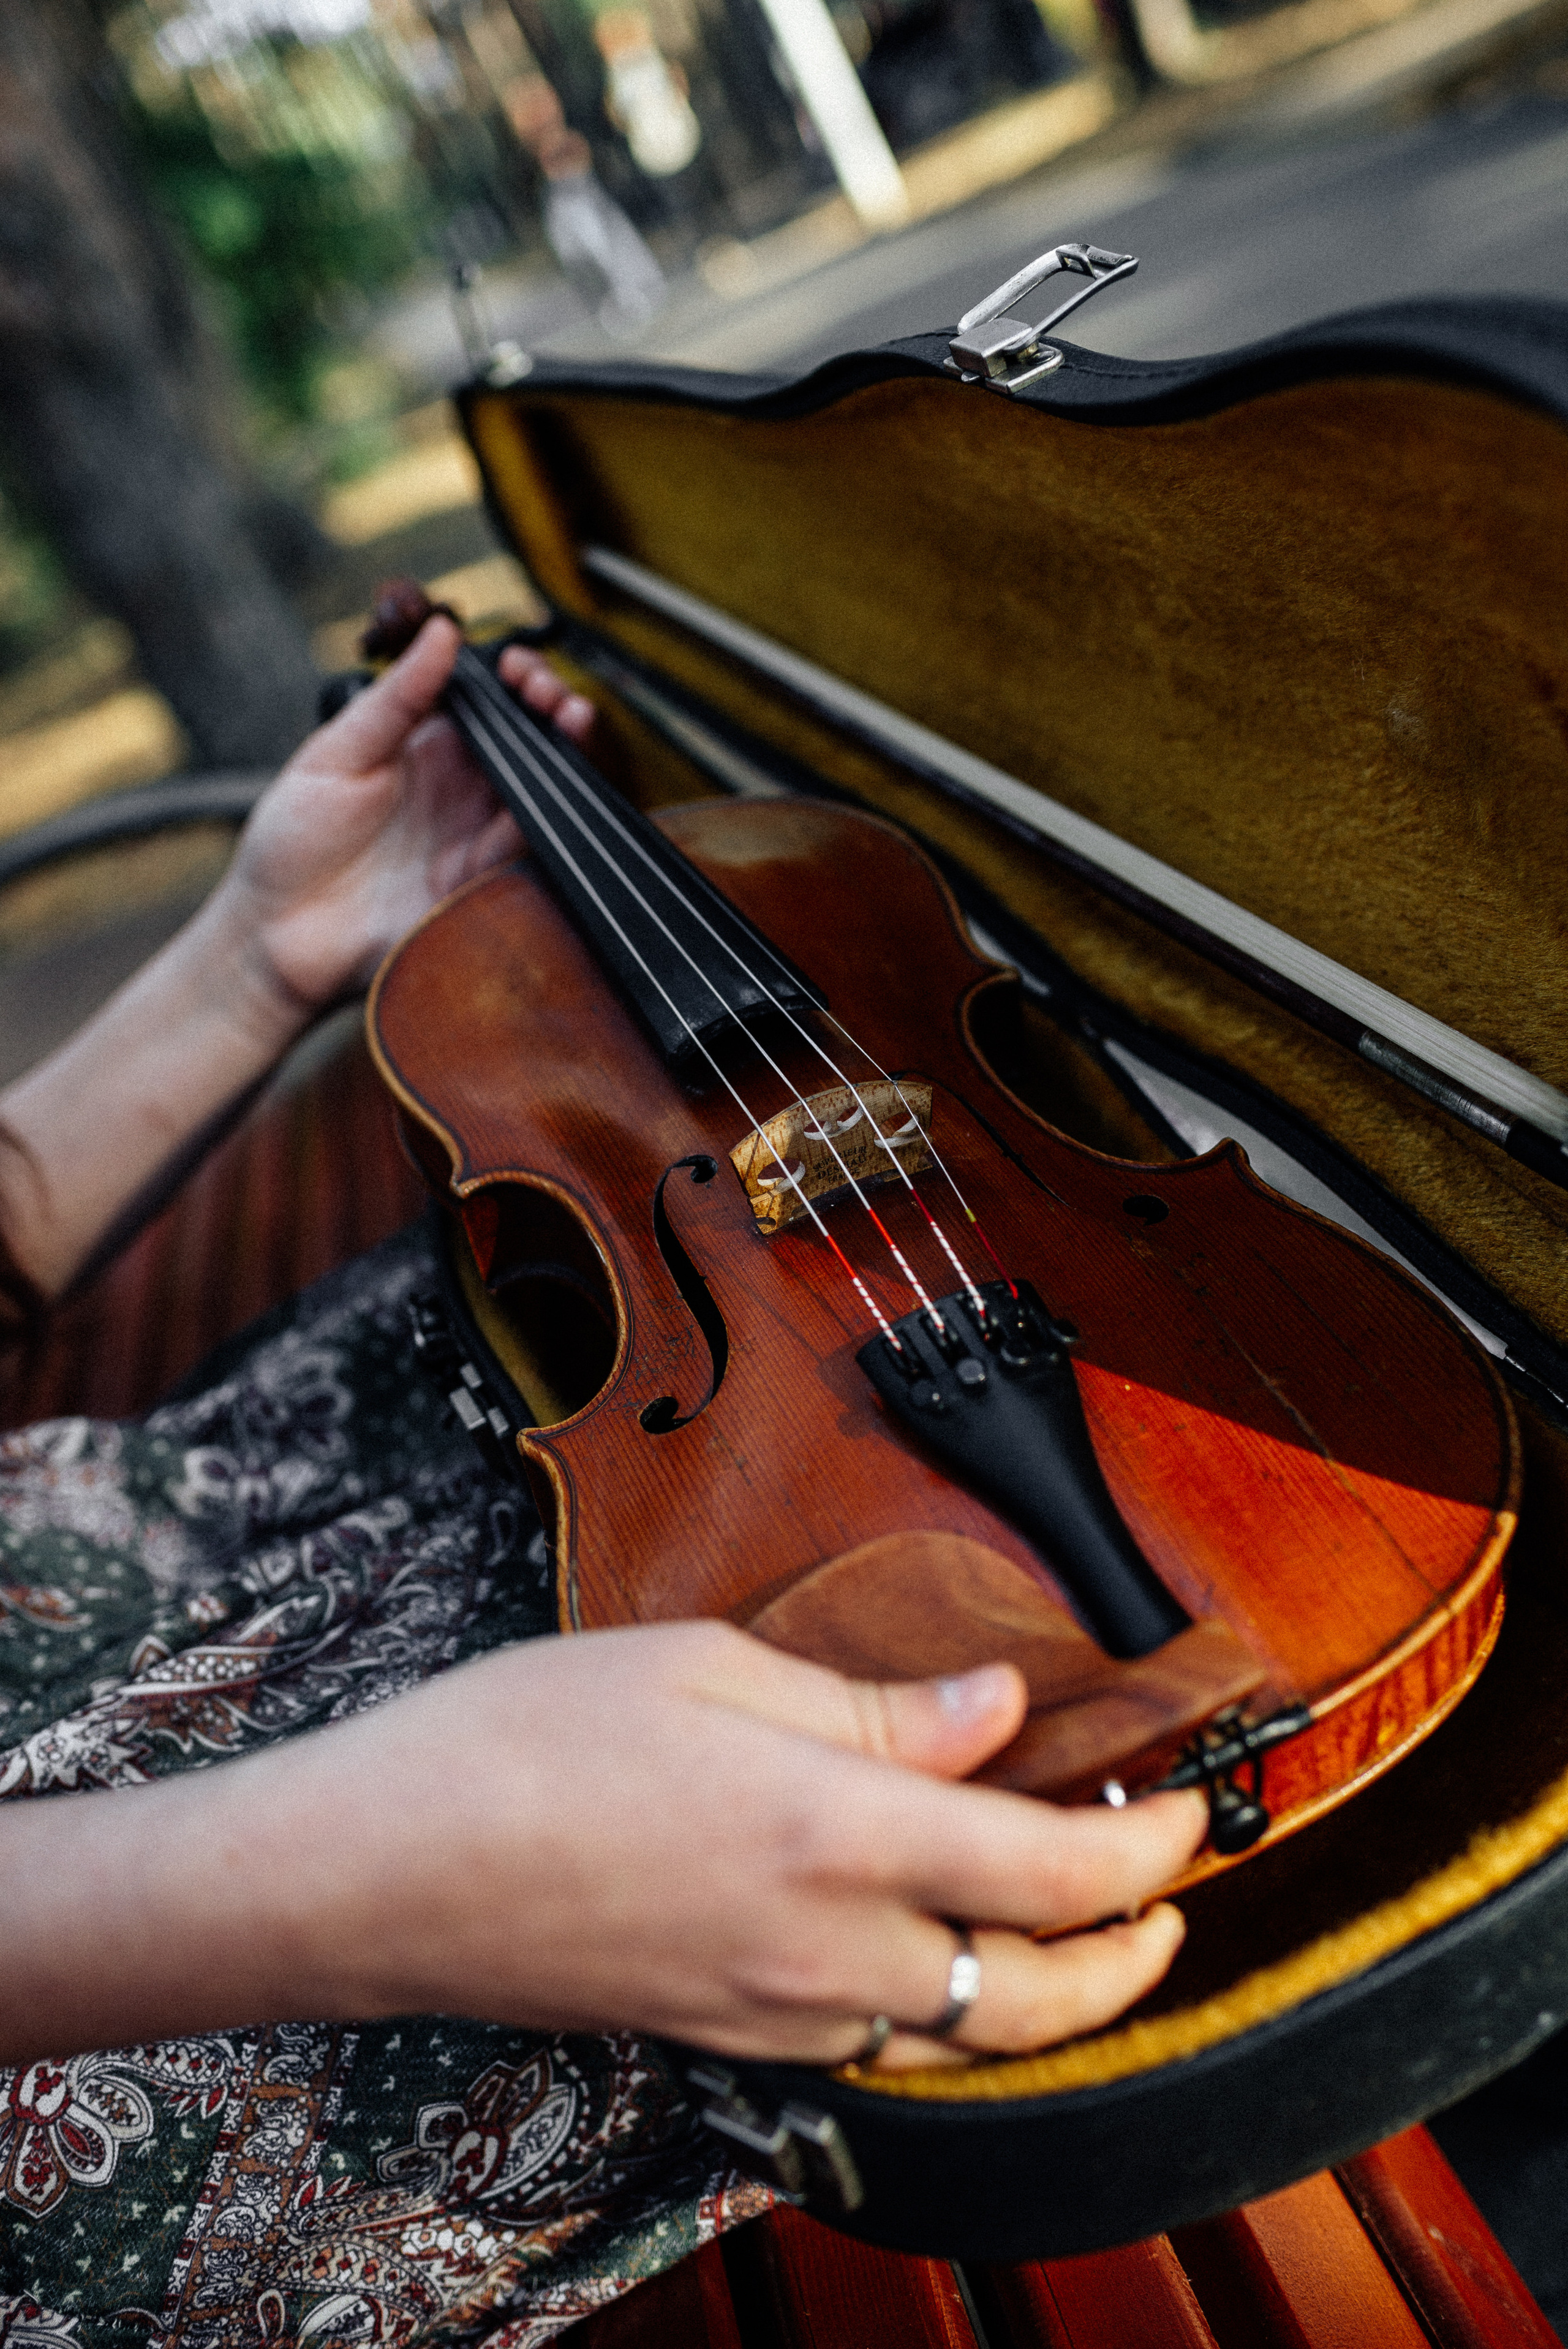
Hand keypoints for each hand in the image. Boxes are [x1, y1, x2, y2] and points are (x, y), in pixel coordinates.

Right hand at [13, 1622, 1205, 2071]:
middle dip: (1135, 1953)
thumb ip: (875, 1706)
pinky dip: (952, 2021)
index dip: (1152, 1851)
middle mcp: (827, 1949)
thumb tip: (998, 1711)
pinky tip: (943, 1966)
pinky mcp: (728, 2040)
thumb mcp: (709, 1670)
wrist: (386, 1870)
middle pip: (1039, 1993)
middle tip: (1172, 1899)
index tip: (1193, 1807)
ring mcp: (777, 2013)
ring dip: (1056, 1998)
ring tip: (1090, 1943)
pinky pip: (880, 2052)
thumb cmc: (528, 1741)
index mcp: (837, 1832)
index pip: (1055, 1871)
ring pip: (969, 2042)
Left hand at [223, 616, 594, 1020]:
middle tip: (550, 694)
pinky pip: (524, 848)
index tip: (518, 667)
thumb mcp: (336, 753)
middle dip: (551, 707)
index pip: (487, 702)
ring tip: (568, 720)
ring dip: (564, 752)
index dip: (513, 679)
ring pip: (540, 789)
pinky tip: (548, 789)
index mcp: (422, 749)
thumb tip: (442, 632)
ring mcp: (472, 838)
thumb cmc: (289, 845)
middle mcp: (457, 791)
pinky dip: (544, 818)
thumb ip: (396, 698)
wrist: (273, 936)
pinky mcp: (478, 886)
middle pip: (527, 741)